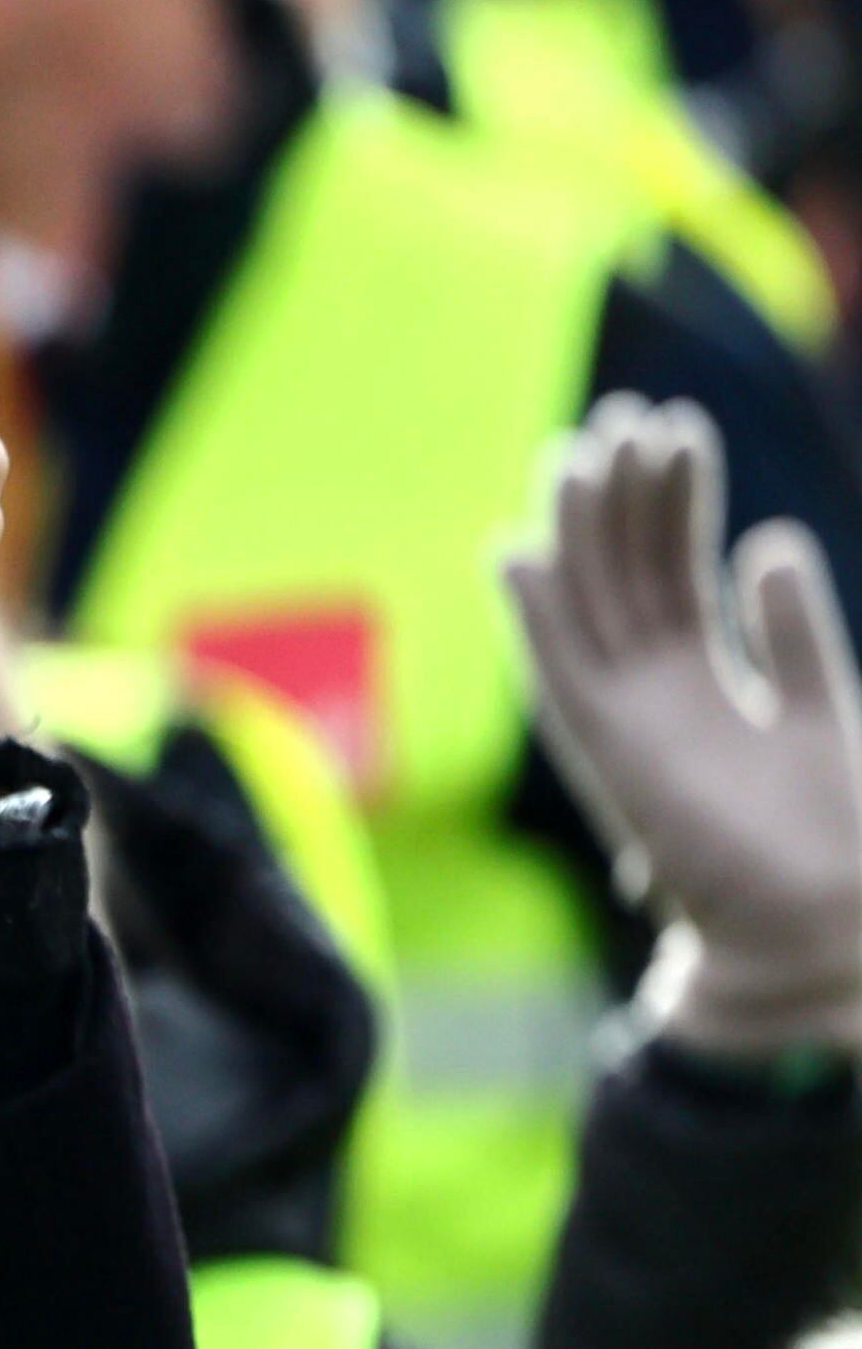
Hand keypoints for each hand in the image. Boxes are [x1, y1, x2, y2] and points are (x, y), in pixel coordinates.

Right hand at [504, 395, 861, 1060]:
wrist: (821, 928)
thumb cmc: (836, 838)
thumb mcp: (825, 709)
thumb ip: (791, 634)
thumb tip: (767, 540)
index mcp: (704, 687)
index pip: (673, 575)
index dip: (671, 504)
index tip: (674, 434)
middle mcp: (653, 700)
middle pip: (624, 579)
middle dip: (621, 500)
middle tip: (623, 419)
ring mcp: (626, 726)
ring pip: (590, 610)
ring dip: (583, 532)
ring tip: (589, 451)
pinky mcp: (612, 756)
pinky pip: (559, 672)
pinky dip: (535, 615)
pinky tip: (517, 552)